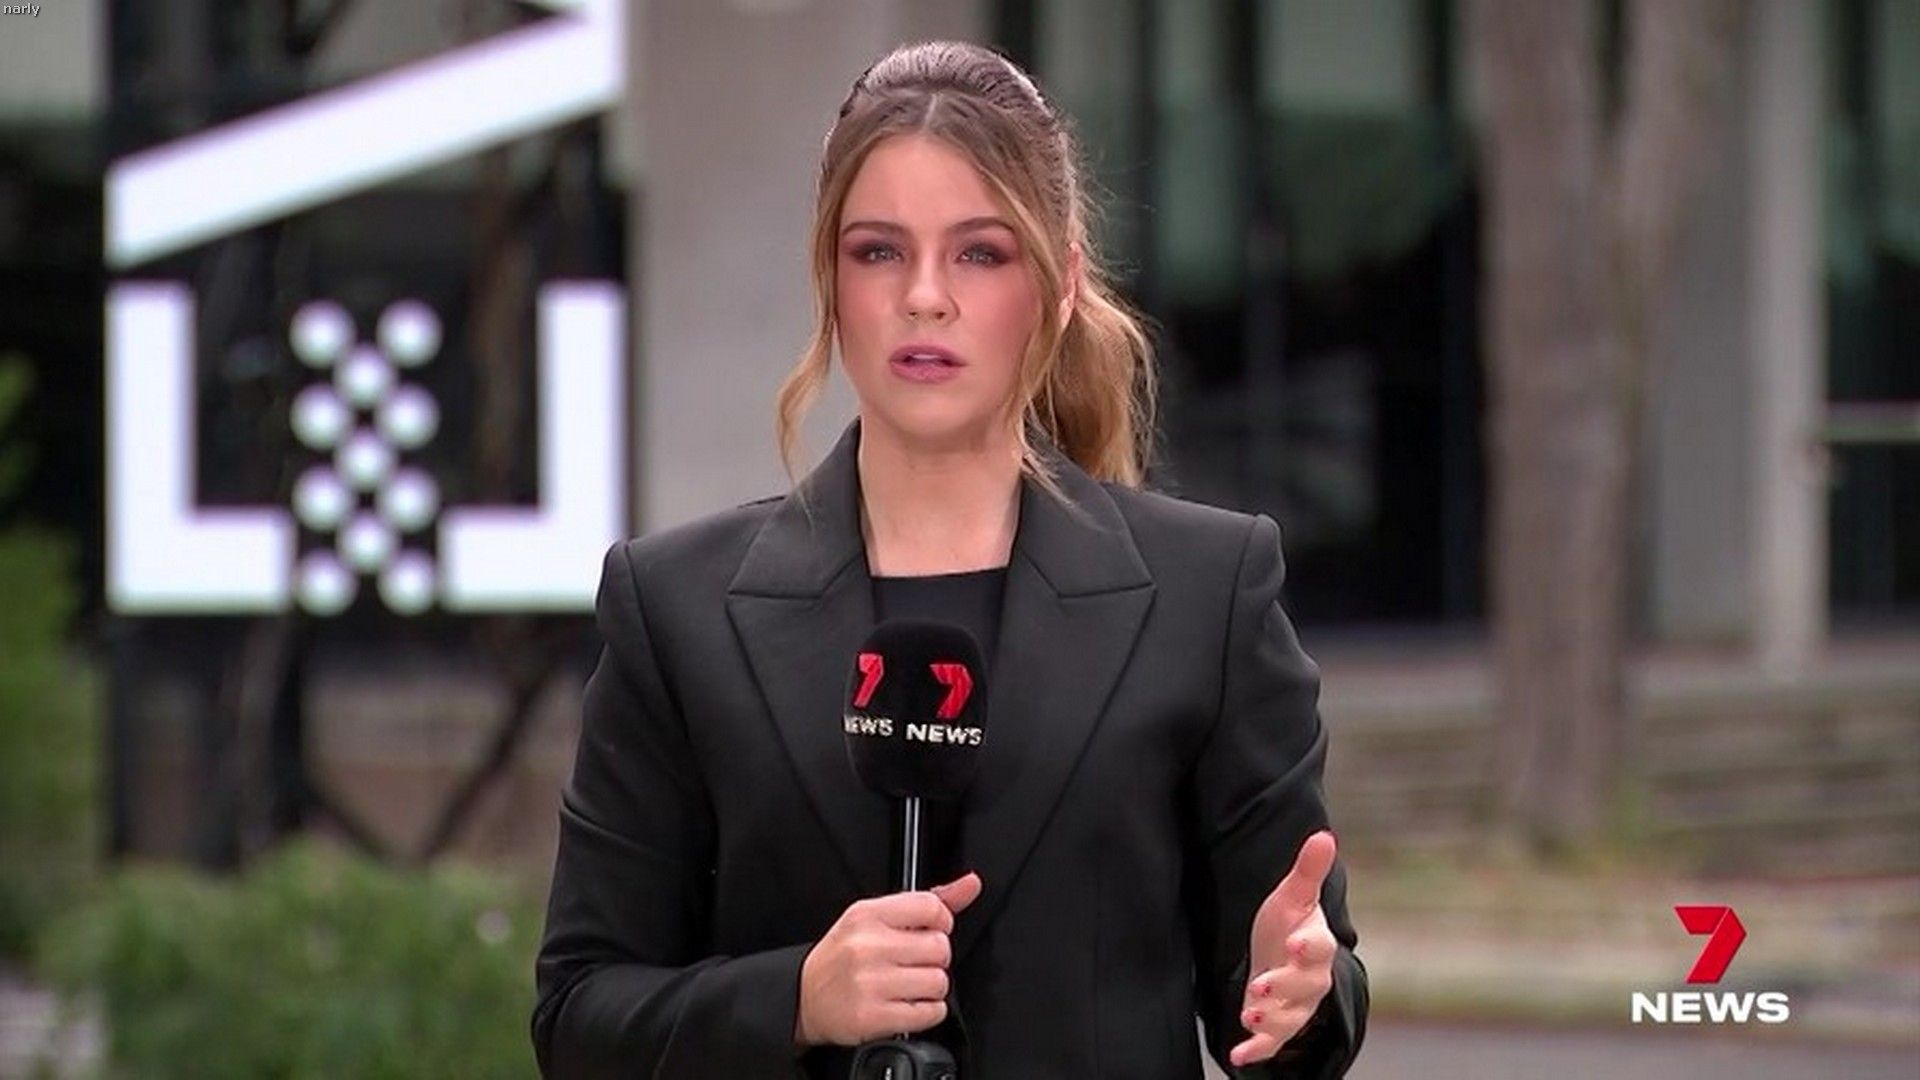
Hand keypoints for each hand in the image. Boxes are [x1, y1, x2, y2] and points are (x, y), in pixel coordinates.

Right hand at [795, 872, 981, 1045]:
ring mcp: (869, 983)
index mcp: (868, 915)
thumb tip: (971, 883)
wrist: (803, 996)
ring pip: (939, 982)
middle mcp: (867, 947)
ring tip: (909, 986)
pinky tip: (907, 1005)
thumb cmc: (844, 956)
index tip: (929, 932)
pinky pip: (930, 1013)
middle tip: (913, 963)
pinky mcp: (873, 1017)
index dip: (941, 922)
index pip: (932, 907)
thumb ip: (926, 902)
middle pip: (940, 947)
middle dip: (934, 958)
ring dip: (932, 988)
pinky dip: (927, 1012)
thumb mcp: (876, 918)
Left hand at [1230, 830, 1337, 1067]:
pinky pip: (1273, 1042)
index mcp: (1316, 944)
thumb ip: (1307, 870)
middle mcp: (1312, 979)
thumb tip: (1324, 834)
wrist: (1282, 956)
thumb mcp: (1292, 896)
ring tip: (1248, 1015)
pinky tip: (1237, 1055)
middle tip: (1261, 985)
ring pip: (1292, 1018)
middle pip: (1307, 987)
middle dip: (1285, 987)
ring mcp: (1297, 1005)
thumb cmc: (1288, 924)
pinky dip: (1257, 1050)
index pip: (1319, 946)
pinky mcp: (1279, 1025)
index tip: (1294, 943)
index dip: (1309, 946)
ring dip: (1272, 1020)